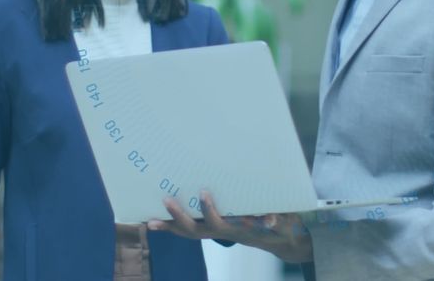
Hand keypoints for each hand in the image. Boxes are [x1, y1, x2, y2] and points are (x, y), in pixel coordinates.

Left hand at [146, 190, 312, 262]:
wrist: (280, 240)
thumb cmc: (280, 227)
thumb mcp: (283, 223)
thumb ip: (276, 221)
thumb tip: (271, 220)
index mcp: (237, 230)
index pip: (219, 223)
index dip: (209, 211)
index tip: (203, 193)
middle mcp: (223, 232)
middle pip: (196, 230)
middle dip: (180, 217)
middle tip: (166, 199)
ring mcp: (215, 232)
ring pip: (189, 233)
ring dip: (170, 227)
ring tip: (150, 221)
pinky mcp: (212, 229)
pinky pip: (189, 230)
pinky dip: (172, 227)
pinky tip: (157, 221)